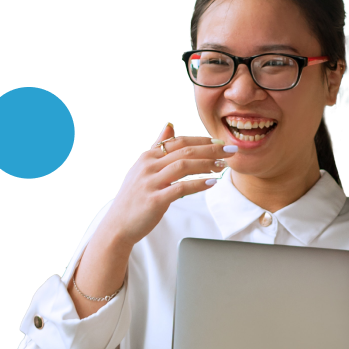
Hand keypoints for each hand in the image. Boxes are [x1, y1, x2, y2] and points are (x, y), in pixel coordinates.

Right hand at [102, 122, 233, 247]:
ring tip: (223, 165)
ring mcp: (151, 182)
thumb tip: (170, 124)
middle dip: (211, 149)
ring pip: (183, 166)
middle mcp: (148, 166)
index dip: (201, 141)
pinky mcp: (155, 200)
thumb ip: (157, 146)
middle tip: (230, 150)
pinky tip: (212, 182)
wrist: (119, 224)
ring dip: (206, 164)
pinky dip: (199, 184)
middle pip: (184, 151)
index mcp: (148, 157)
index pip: (178, 142)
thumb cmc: (135, 196)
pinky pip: (181, 188)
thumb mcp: (143, 167)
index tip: (220, 142)